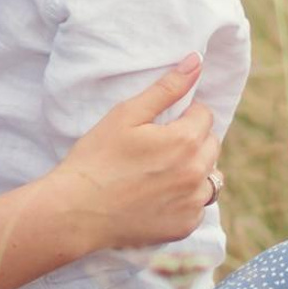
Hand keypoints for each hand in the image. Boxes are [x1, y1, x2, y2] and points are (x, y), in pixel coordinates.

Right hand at [55, 57, 220, 249]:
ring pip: (210, 178)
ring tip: (162, 172)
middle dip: (192, 141)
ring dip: (195, 171)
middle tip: (158, 148)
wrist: (76, 211)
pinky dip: (185, 200)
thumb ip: (166, 88)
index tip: (159, 126)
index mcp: (185, 140)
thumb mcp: (126, 114)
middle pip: (211, 145)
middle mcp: (196, 172)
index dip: (183, 115)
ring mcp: (192, 203)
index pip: (205, 116)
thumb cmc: (96, 158)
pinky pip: (198, 207)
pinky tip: (157, 197)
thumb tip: (196, 61)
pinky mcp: (184, 227)